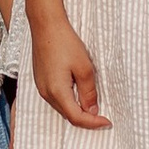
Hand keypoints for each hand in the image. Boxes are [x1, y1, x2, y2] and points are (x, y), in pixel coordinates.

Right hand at [30, 14, 108, 129]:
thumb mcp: (84, 68)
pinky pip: (56, 99)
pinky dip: (69, 102)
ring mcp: (41, 87)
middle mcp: (46, 93)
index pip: (77, 118)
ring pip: (62, 108)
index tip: (107, 122)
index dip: (93, 123)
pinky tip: (79, 95)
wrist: (46, 25)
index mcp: (57, 92)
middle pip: (68, 115)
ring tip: (93, 106)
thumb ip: (88, 92)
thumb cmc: (65, 43)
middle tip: (103, 116)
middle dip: (86, 119)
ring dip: (77, 110)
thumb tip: (92, 111)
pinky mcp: (40, 81)